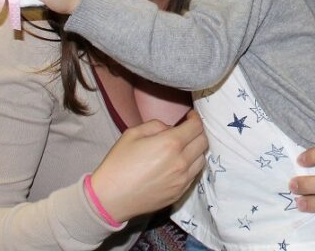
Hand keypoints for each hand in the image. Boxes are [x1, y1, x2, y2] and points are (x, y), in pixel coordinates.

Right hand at [90, 111, 207, 222]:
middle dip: (198, 132)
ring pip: (201, 159)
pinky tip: (179, 164)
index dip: (195, 118)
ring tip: (184, 148)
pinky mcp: (180, 193)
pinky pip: (194, 175)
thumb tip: (170, 129)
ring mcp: (182, 179)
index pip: (196, 127)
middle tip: (188, 131)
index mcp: (171, 143)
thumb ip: (156, 125)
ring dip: (196, 150)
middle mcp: (182, 161)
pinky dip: (191, 166)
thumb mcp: (133, 133)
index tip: (190, 117)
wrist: (111, 198)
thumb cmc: (118, 163)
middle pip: (203, 142)